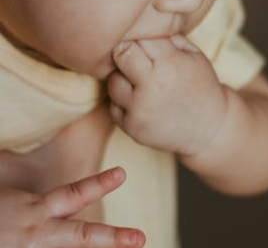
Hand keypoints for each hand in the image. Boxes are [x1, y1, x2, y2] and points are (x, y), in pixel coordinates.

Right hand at [0, 167, 144, 247]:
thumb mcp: (6, 187)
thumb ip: (14, 164)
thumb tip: (10, 143)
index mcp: (34, 210)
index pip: (72, 194)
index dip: (99, 184)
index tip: (122, 173)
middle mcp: (39, 235)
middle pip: (81, 236)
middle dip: (112, 237)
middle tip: (140, 238)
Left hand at [108, 35, 228, 155]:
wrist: (210, 127)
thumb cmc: (201, 86)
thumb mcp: (195, 56)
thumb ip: (171, 38)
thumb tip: (144, 22)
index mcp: (171, 64)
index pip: (140, 39)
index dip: (141, 39)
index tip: (145, 44)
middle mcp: (153, 87)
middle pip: (120, 55)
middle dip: (126, 53)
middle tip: (136, 57)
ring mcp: (140, 109)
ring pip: (113, 81)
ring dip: (123, 78)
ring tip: (141, 82)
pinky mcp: (131, 127)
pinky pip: (113, 105)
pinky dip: (124, 101)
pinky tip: (141, 101)